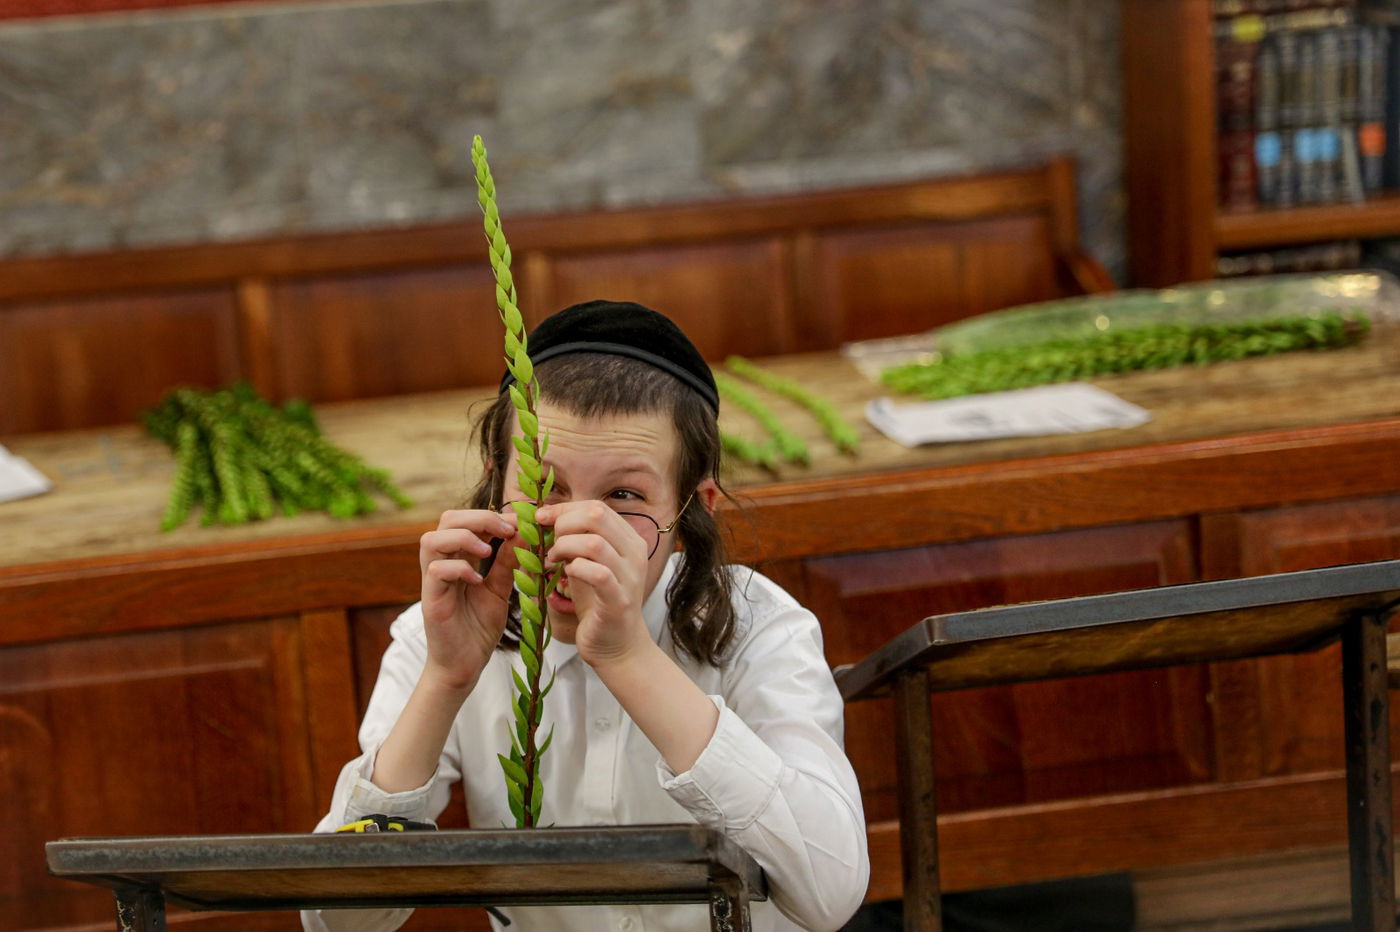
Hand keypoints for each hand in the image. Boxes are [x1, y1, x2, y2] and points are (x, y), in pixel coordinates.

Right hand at [417, 508, 520, 691]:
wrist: (464, 665)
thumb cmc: (479, 627)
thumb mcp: (500, 589)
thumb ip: (508, 562)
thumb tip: (525, 532)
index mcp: (459, 558)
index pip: (466, 519)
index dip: (493, 515)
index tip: (520, 523)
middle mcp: (443, 564)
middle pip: (447, 519)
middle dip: (479, 517)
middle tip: (506, 530)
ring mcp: (433, 582)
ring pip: (431, 539)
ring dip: (463, 537)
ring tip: (487, 551)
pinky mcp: (430, 600)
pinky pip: (435, 571)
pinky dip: (459, 569)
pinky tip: (477, 580)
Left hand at [538, 500, 651, 667]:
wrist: (618, 647)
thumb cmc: (599, 604)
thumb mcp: (588, 565)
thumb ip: (577, 542)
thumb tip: (548, 518)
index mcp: (629, 541)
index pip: (597, 508)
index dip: (565, 509)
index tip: (541, 518)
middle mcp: (635, 554)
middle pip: (597, 516)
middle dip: (563, 523)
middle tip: (548, 542)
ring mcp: (630, 578)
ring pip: (594, 543)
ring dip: (564, 547)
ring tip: (553, 560)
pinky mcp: (620, 601)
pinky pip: (598, 574)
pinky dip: (576, 569)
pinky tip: (566, 574)